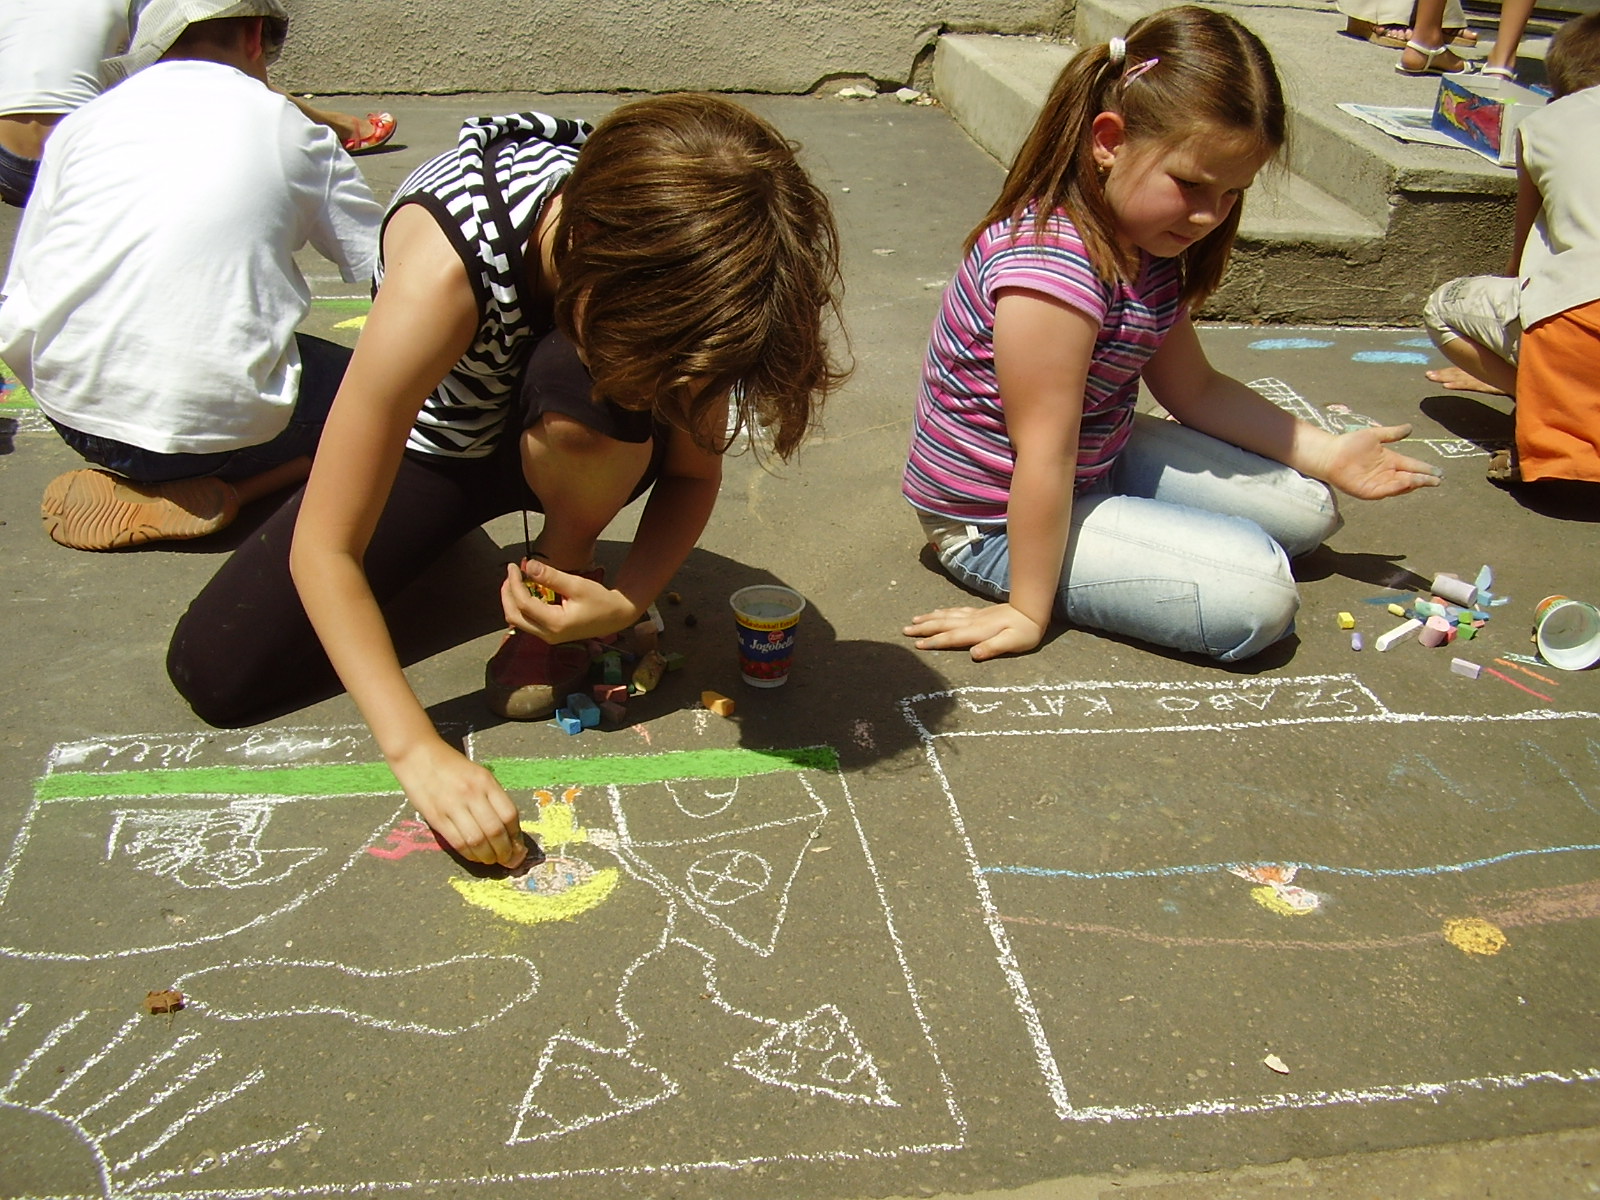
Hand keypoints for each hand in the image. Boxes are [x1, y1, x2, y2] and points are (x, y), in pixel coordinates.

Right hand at [390, 737, 526, 867]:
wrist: (418, 755)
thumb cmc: (452, 766)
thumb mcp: (479, 774)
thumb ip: (493, 798)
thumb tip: (509, 831)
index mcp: (486, 781)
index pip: (509, 814)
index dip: (517, 836)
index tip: (518, 847)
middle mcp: (471, 793)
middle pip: (495, 831)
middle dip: (506, 852)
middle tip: (508, 860)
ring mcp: (452, 806)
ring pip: (477, 840)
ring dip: (488, 857)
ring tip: (492, 860)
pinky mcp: (436, 817)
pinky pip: (458, 842)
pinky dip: (470, 854)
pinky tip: (475, 856)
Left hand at [500, 559, 635, 644]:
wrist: (616, 617)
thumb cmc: (600, 600)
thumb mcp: (577, 585)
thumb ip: (551, 576)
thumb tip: (529, 566)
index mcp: (555, 623)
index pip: (524, 603)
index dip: (514, 583)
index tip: (515, 566)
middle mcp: (548, 635)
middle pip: (514, 616)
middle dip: (507, 594)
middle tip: (511, 573)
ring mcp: (548, 637)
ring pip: (518, 620)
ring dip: (512, 600)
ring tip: (516, 580)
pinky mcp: (549, 634)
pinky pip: (527, 621)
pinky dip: (522, 606)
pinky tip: (527, 590)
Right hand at [903, 602, 1045, 660]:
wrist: (1033, 609)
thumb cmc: (1026, 631)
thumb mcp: (1013, 642)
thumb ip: (993, 647)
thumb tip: (974, 654)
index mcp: (977, 631)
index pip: (951, 637)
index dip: (933, 641)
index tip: (917, 645)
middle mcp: (972, 621)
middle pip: (942, 624)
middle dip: (923, 628)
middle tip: (904, 630)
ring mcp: (974, 615)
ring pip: (946, 616)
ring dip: (929, 618)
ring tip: (914, 620)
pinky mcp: (979, 613)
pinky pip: (954, 611)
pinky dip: (942, 612)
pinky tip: (937, 612)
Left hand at [1321, 424, 1441, 498]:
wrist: (1331, 453)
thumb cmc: (1350, 443)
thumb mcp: (1375, 435)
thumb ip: (1393, 433)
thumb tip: (1410, 428)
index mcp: (1391, 460)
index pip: (1413, 465)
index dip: (1425, 468)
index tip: (1439, 471)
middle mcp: (1387, 473)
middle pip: (1411, 478)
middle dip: (1424, 479)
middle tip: (1438, 479)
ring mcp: (1379, 483)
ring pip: (1401, 485)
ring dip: (1414, 483)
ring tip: (1426, 480)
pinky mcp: (1369, 491)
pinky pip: (1386, 490)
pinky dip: (1397, 487)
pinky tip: (1406, 482)